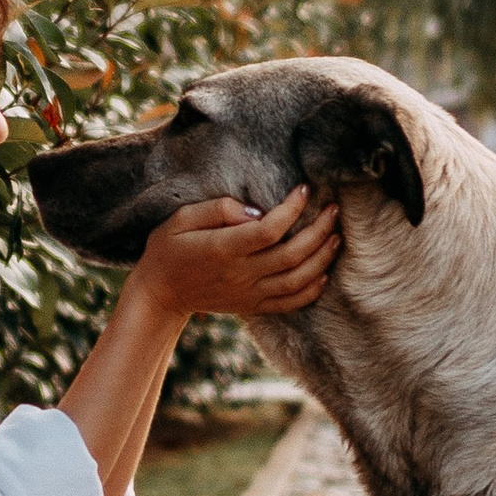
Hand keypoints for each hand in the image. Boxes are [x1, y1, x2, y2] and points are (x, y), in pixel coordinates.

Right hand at [131, 187, 341, 327]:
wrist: (160, 294)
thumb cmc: (168, 249)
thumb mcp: (180, 219)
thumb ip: (217, 209)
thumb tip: (254, 211)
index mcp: (223, 249)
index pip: (269, 230)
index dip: (292, 209)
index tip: (304, 190)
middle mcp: (240, 274)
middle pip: (292, 254)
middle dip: (319, 230)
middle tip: (333, 209)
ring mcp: (248, 294)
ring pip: (297, 280)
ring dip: (322, 258)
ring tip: (336, 236)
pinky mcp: (251, 306)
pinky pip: (289, 303)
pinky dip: (311, 290)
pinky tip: (324, 273)